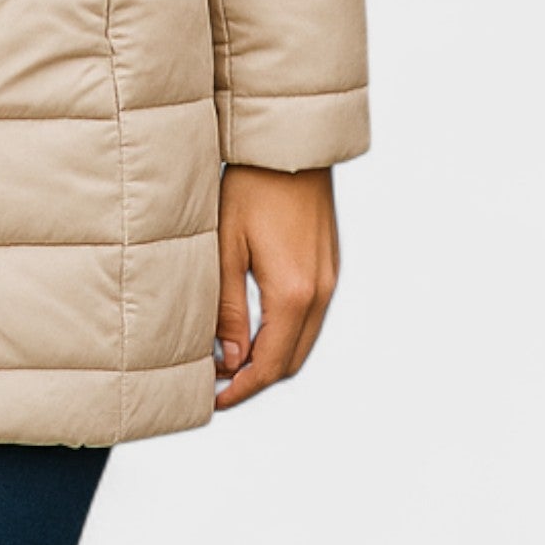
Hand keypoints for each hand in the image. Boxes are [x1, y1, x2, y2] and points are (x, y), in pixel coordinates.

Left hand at [211, 162, 339, 409]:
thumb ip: (229, 309)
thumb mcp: (227, 248)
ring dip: (271, 357)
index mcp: (294, 294)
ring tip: (231, 359)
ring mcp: (330, 278)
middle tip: (218, 385)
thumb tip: (230, 361)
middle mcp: (321, 292)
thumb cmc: (250, 188)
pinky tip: (256, 327)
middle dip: (256, 379)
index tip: (214, 399)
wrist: (289, 145)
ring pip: (303, 340)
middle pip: (292, 360)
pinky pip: (311, 317)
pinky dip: (285, 334)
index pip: (270, 364)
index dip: (242, 389)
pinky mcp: (329, 264)